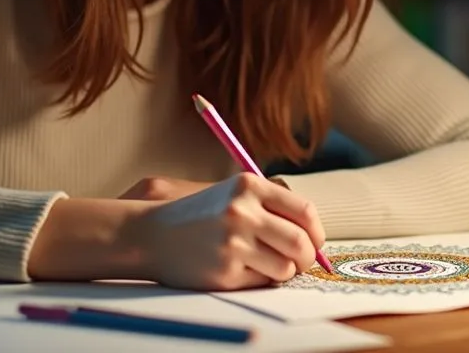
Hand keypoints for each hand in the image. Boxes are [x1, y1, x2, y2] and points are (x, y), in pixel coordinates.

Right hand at [127, 173, 325, 290]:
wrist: (151, 233)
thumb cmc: (200, 216)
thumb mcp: (234, 194)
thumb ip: (272, 207)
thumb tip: (315, 236)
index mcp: (248, 186)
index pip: (304, 211)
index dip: (316, 231)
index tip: (314, 241)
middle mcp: (242, 211)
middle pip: (301, 242)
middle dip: (307, 257)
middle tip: (299, 261)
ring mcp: (234, 242)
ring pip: (286, 267)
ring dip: (283, 271)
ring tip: (265, 264)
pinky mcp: (225, 271)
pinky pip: (263, 282)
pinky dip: (260, 279)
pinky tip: (240, 269)